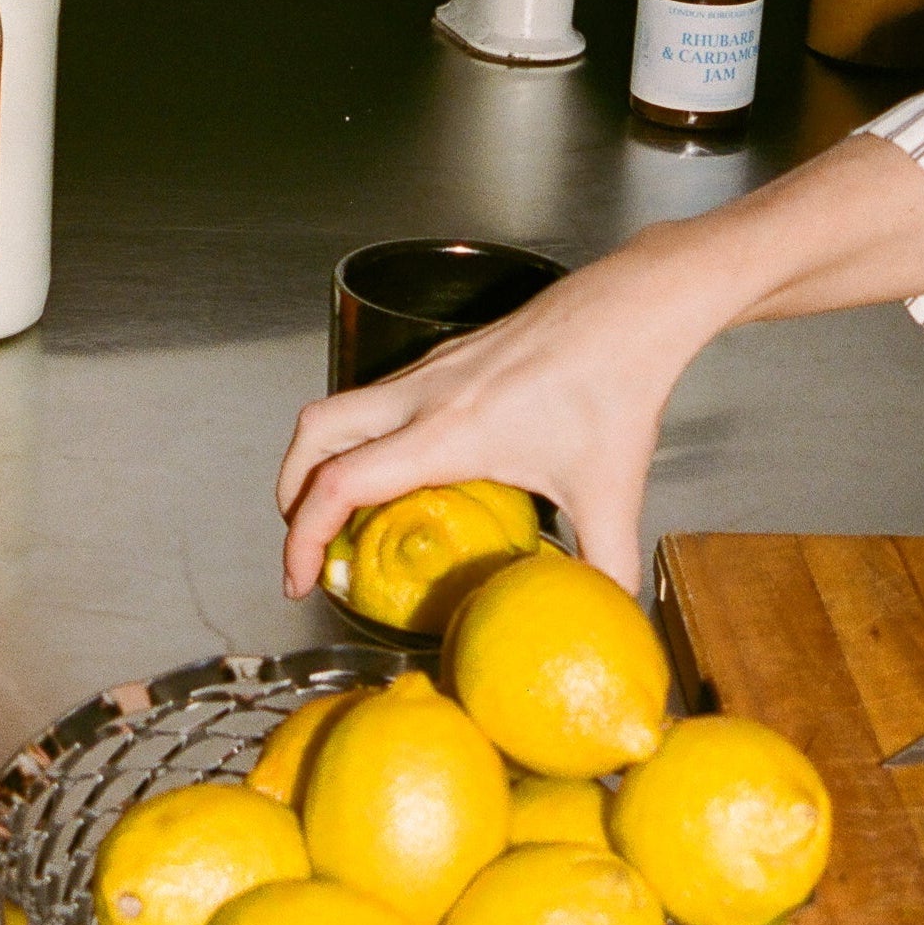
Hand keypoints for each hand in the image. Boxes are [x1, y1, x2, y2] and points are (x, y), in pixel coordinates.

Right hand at [277, 242, 693, 598]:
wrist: (633, 308)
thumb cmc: (618, 386)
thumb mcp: (613, 494)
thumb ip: (608, 568)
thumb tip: (607, 615)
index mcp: (450, 432)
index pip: (342, 483)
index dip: (304, 537)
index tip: (303, 579)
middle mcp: (425, 395)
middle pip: (313, 435)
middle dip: (290, 493)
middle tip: (307, 543)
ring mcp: (432, 369)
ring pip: (339, 409)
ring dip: (320, 460)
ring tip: (339, 513)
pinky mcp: (448, 356)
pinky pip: (378, 398)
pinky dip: (361, 437)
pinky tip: (397, 471)